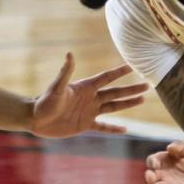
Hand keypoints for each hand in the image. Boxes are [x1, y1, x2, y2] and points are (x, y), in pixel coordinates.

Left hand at [28, 53, 147, 137]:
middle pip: (115, 92)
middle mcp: (90, 98)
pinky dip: (113, 128)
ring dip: (127, 104)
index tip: (132, 66)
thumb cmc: (44, 102)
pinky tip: (124, 129)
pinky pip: (103, 127)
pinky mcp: (85, 125)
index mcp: (85, 87)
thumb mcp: (56, 88)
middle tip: (147, 85)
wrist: (36, 119)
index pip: (106, 78)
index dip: (119, 72)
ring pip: (113, 107)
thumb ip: (65, 72)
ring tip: (142, 100)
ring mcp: (89, 111)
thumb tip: (69, 54)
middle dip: (131, 89)